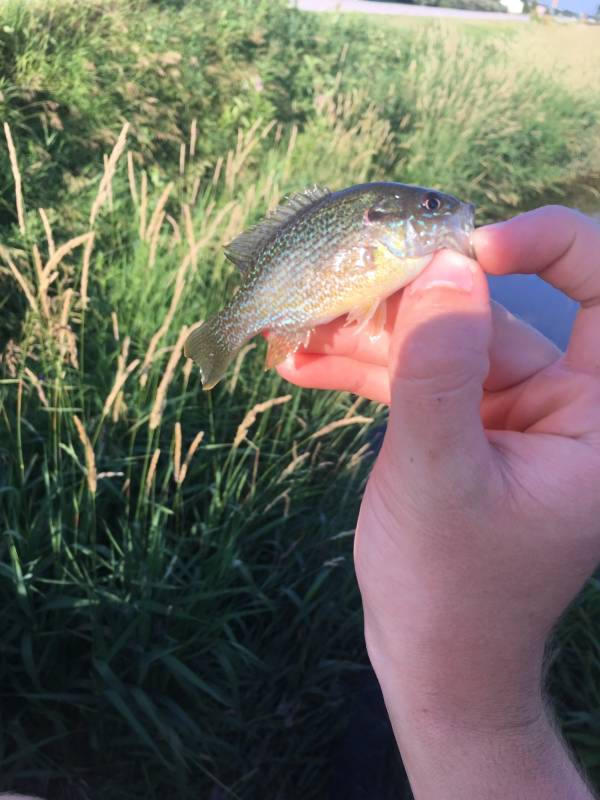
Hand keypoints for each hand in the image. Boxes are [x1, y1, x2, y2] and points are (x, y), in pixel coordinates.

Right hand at [278, 206, 599, 797]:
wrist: (432, 661)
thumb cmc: (452, 588)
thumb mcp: (442, 478)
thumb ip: (441, 374)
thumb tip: (443, 268)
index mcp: (592, 416)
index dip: (550, 247)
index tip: (471, 249)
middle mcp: (557, 403)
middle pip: (487, 314)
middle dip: (406, 302)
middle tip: (330, 290)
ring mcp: (502, 413)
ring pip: (438, 344)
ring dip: (366, 337)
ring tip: (295, 329)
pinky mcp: (457, 427)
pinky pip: (414, 380)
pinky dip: (361, 372)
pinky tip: (302, 364)